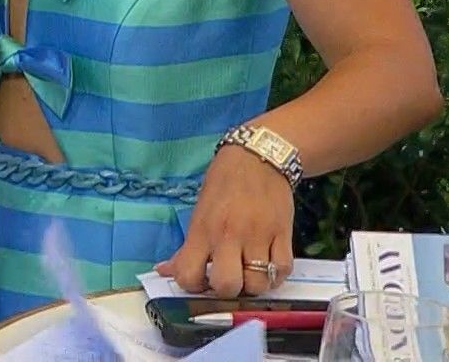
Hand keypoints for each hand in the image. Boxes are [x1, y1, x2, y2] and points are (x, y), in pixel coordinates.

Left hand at [155, 146, 294, 297]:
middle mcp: (229, 235)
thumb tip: (164, 270)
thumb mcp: (198, 213)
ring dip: (254, 285)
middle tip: (230, 278)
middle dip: (227, 290)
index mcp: (203, 230)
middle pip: (227, 285)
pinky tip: (268, 266)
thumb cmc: (223, 184)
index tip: (202, 279)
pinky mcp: (283, 234)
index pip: (189, 275)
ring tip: (250, 273)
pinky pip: (283, 270)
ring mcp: (258, 236)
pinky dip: (276, 275)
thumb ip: (185, 247)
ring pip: (258, 284)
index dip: (194, 286)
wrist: (258, 157)